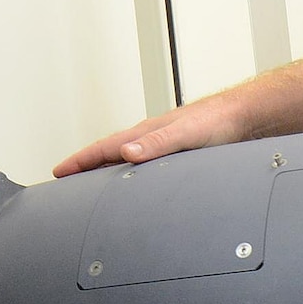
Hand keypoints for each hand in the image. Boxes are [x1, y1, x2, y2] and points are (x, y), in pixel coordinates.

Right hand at [52, 96, 248, 177]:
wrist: (244, 118)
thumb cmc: (218, 121)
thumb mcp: (185, 134)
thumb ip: (157, 143)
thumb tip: (126, 153)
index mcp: (146, 133)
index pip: (104, 147)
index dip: (80, 160)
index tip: (58, 171)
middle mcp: (150, 138)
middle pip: (109, 153)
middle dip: (85, 166)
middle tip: (65, 180)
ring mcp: (162, 146)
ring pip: (125, 159)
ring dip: (106, 170)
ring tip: (91, 185)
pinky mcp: (176, 155)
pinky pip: (144, 167)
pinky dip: (130, 175)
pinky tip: (134, 185)